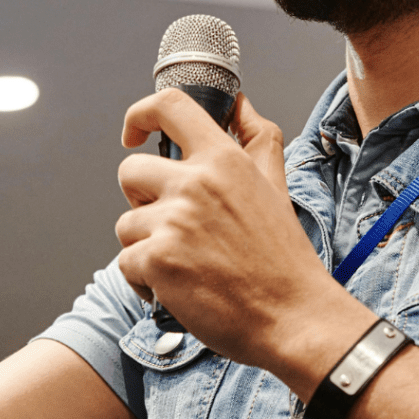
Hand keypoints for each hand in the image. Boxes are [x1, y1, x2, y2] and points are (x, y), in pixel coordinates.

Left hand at [115, 89, 345, 372]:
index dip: (140, 114)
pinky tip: (178, 288)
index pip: (170, 106)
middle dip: (141, 199)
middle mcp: (196, 182)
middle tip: (172, 224)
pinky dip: (144, 280)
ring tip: (184, 263)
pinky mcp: (158, 260)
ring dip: (145, 246)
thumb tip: (240, 104)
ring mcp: (174, 220)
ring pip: (126, 223)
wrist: (292, 314)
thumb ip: (257, 136)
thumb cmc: (283, 255)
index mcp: (224, 158)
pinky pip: (125, 262)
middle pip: (130, 170)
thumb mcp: (276, 183)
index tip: (134, 133)